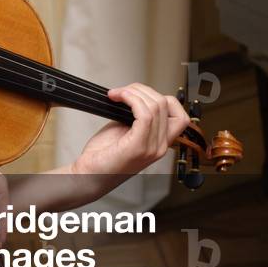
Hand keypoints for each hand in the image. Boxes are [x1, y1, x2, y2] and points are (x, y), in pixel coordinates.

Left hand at [72, 82, 189, 177]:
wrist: (87, 176)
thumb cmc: (102, 156)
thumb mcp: (124, 132)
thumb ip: (136, 117)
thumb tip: (135, 97)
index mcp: (159, 143)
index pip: (180, 116)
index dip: (163, 98)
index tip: (139, 95)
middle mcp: (159, 147)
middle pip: (166, 104)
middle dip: (142, 90)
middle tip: (122, 91)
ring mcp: (151, 148)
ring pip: (156, 106)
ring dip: (134, 92)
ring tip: (117, 94)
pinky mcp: (138, 147)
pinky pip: (145, 115)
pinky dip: (131, 100)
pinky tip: (119, 98)